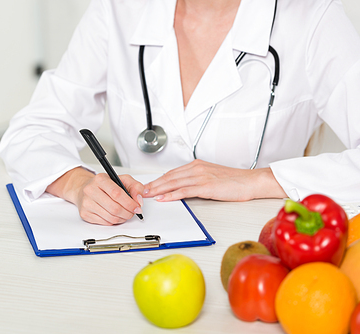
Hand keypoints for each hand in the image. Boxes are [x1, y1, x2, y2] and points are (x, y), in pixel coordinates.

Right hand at [46, 167, 144, 224]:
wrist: (85, 189)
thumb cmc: (105, 185)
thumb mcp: (122, 180)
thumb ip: (135, 187)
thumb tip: (139, 200)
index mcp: (100, 179)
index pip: (117, 193)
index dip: (129, 203)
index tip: (137, 207)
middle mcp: (90, 190)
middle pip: (114, 208)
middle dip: (128, 213)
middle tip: (132, 212)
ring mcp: (86, 203)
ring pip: (110, 217)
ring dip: (122, 218)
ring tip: (125, 213)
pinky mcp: (85, 214)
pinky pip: (105, 222)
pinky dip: (114, 221)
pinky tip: (115, 215)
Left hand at [142, 159, 285, 201]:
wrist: (252, 181)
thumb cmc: (235, 181)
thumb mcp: (212, 177)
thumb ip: (197, 179)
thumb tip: (184, 187)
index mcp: (197, 165)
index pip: (173, 173)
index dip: (159, 180)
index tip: (149, 185)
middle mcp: (197, 168)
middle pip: (169, 177)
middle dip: (154, 184)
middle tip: (142, 191)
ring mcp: (201, 177)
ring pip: (173, 183)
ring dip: (158, 190)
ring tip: (147, 195)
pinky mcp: (206, 186)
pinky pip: (184, 191)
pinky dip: (171, 195)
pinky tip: (163, 198)